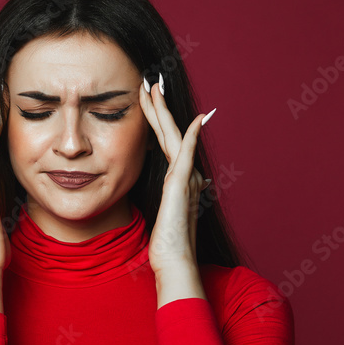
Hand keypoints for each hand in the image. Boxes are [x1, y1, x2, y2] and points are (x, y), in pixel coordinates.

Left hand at [138, 72, 214, 274]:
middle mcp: (185, 176)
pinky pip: (188, 154)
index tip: (149, 101)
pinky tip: (194, 120)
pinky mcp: (182, 186)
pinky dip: (192, 136)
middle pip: (170, 133)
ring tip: (154, 88)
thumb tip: (180, 188)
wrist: (174, 262)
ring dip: (165, 112)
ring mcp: (186, 179)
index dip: (158, 121)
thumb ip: (170, 199)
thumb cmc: (166, 245)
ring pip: (175, 136)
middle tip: (151, 83)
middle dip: (159, 107)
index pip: (166, 143)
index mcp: (178, 181)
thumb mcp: (164, 216)